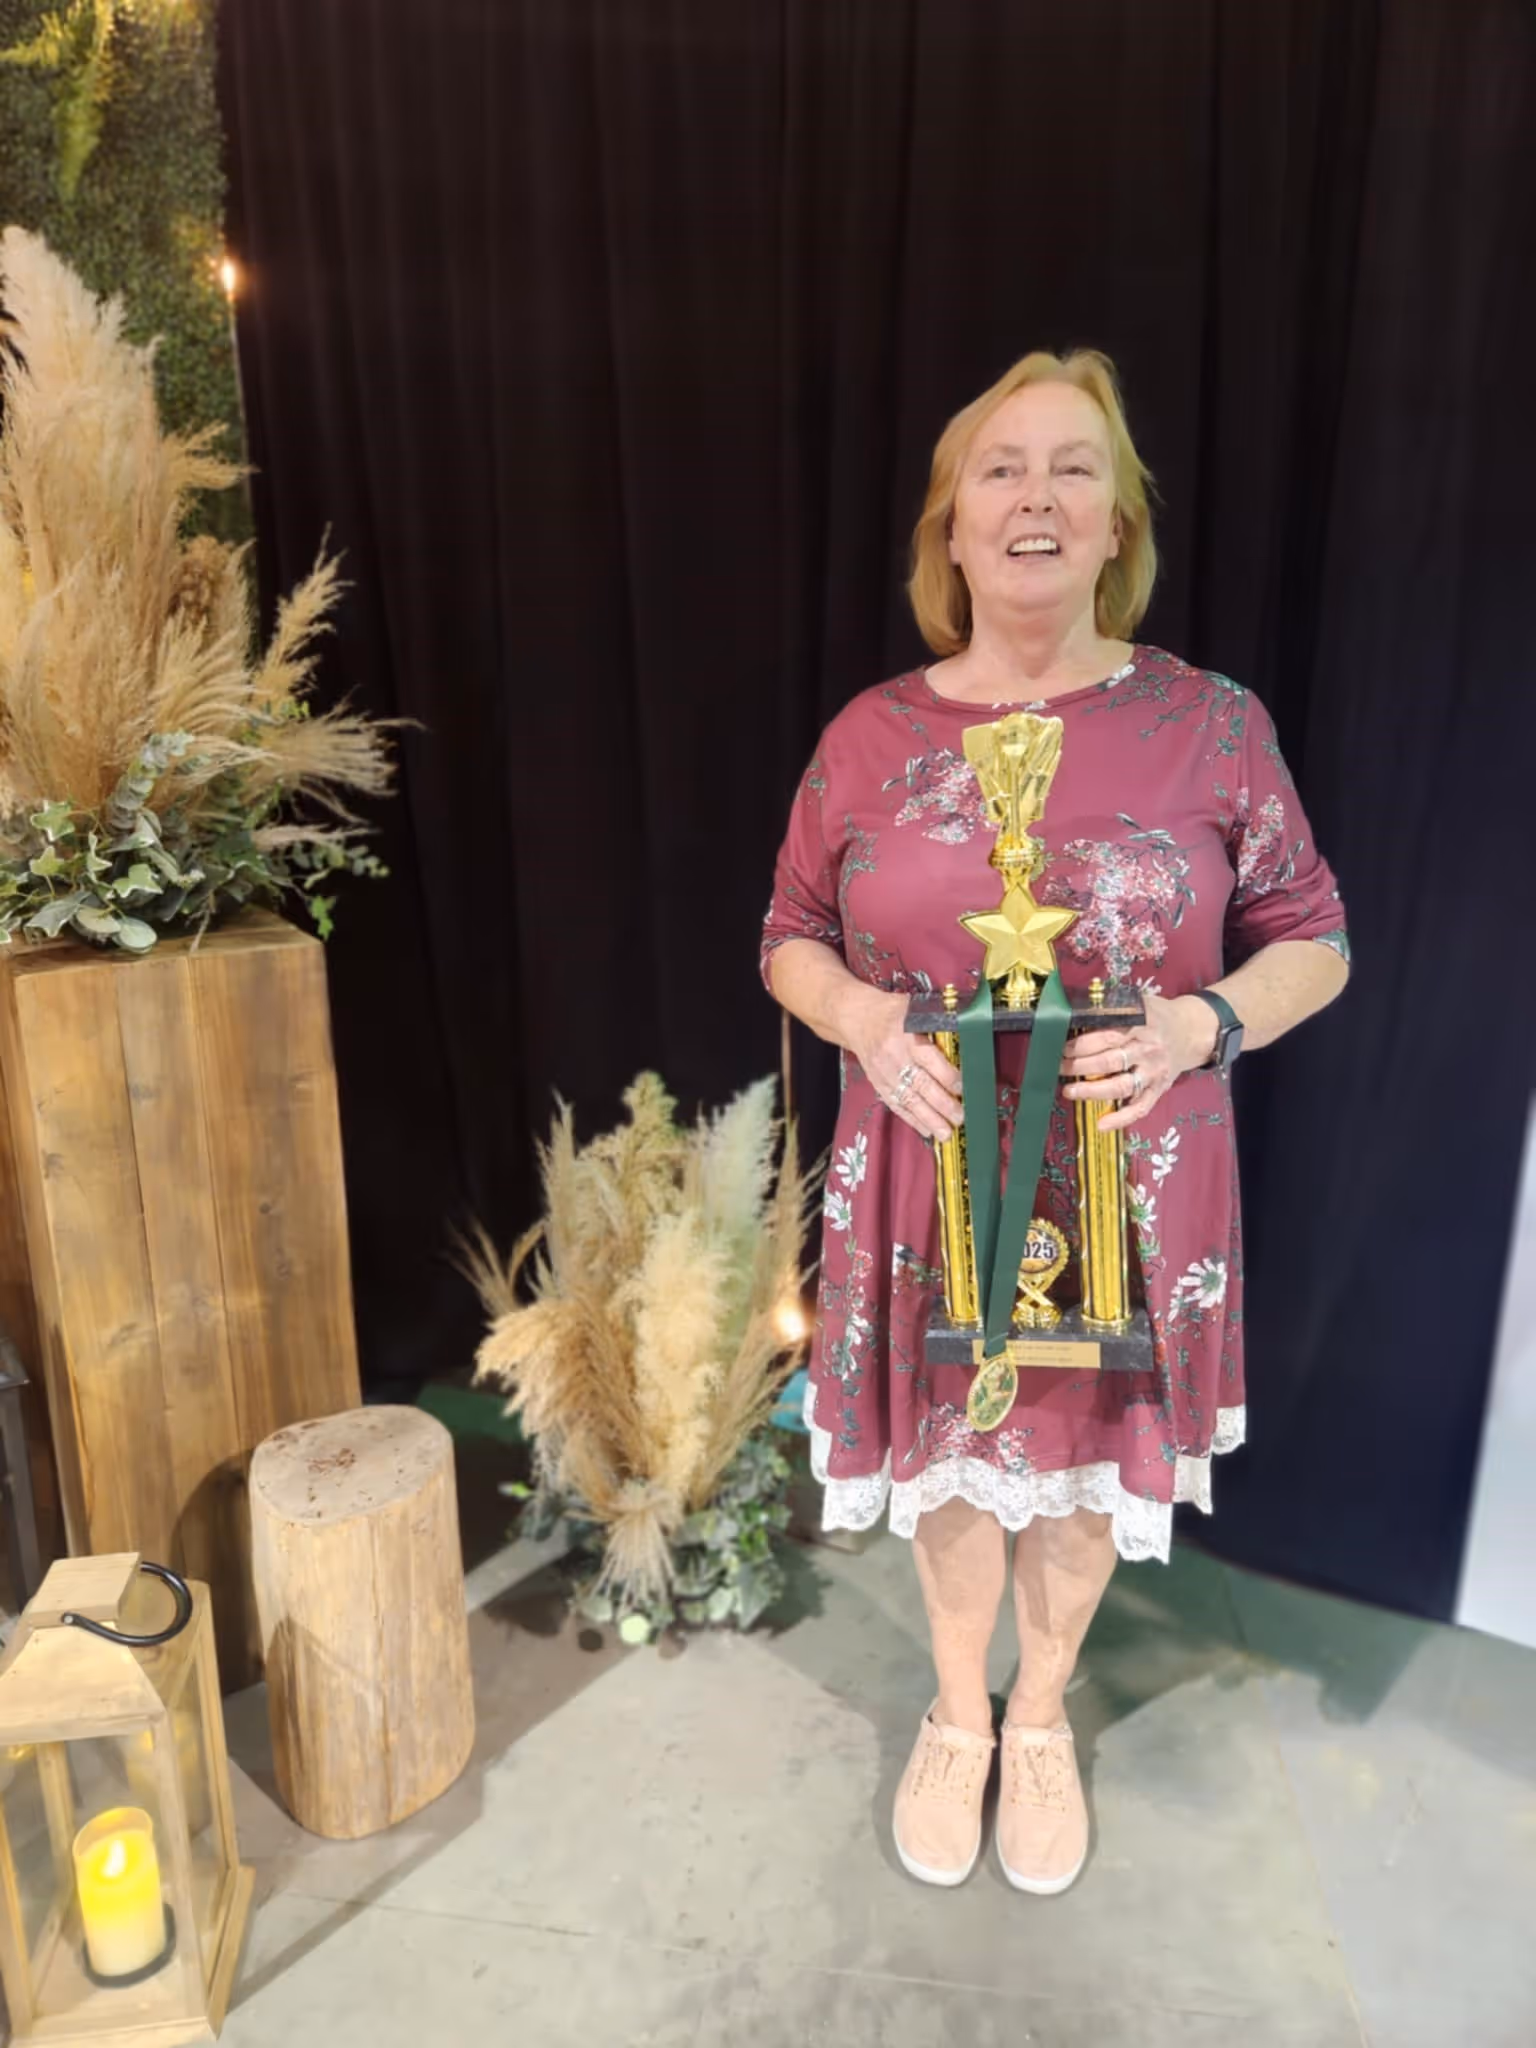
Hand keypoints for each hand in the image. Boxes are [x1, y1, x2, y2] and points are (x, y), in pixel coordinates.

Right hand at [843, 988, 964, 1142]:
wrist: (857, 1019)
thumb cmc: (893, 1012)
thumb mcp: (915, 1009)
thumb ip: (938, 1022)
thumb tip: (970, 1033)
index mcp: (905, 1035)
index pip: (929, 1061)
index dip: (948, 1077)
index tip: (965, 1089)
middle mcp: (894, 1057)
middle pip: (920, 1085)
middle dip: (942, 1105)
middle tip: (961, 1118)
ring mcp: (884, 1074)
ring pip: (908, 1100)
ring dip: (929, 1119)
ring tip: (946, 1133)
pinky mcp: (878, 1085)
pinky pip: (896, 1105)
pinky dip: (912, 1120)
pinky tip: (927, 1131)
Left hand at [1060, 993, 1217, 1132]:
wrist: (1192, 1030)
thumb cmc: (1157, 1016)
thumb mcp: (1139, 1003)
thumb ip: (1112, 1007)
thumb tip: (1077, 1010)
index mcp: (1141, 1025)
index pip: (1107, 1036)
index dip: (1082, 1045)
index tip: (1062, 1048)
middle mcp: (1148, 1049)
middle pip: (1110, 1061)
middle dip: (1079, 1067)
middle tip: (1059, 1068)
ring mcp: (1154, 1072)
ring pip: (1121, 1086)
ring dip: (1092, 1091)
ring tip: (1069, 1091)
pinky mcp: (1159, 1089)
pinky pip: (1140, 1108)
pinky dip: (1121, 1119)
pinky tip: (1101, 1124)